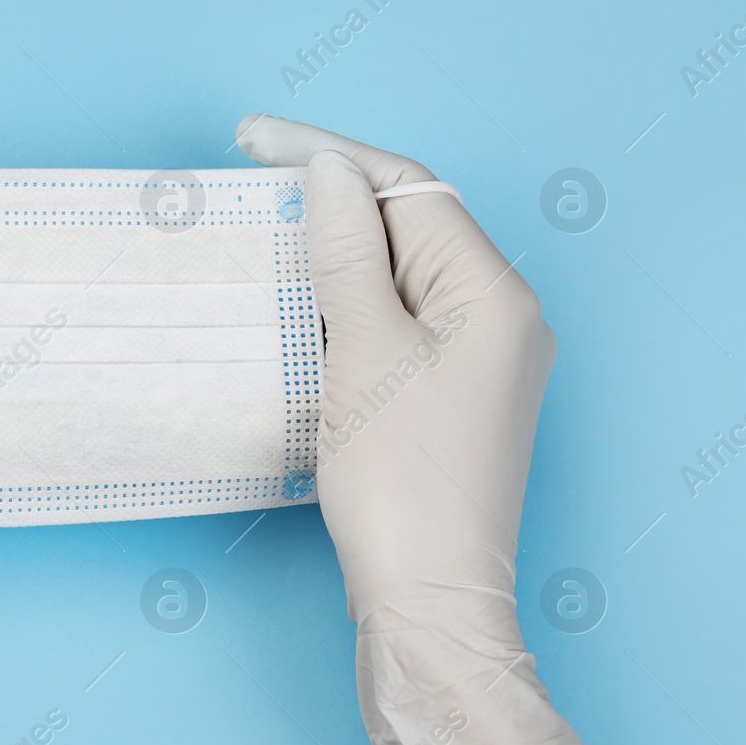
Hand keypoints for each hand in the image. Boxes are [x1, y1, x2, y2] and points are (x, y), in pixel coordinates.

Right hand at [237, 115, 587, 744]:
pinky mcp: (443, 397)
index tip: (252, 138)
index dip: (329, 154)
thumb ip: (347, 255)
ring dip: (331, 251)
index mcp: (491, 295)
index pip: (408, 190)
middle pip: (407, 226)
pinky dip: (341, 304)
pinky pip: (390, 322)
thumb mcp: (365, 354)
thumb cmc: (402, 486)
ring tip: (262, 233)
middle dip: (329, 199)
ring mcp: (473, 360)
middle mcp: (495, 318)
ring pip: (394, 275)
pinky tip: (296, 304)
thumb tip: (329, 171)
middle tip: (250, 181)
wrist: (429, 606)